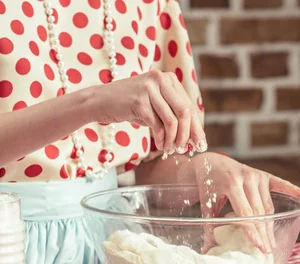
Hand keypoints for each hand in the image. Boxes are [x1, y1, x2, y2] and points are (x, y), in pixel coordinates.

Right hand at [88, 70, 205, 153]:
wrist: (99, 101)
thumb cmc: (128, 105)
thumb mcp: (153, 104)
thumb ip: (171, 113)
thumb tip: (193, 137)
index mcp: (168, 79)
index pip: (189, 105)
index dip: (196, 127)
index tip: (200, 144)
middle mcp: (160, 79)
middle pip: (185, 112)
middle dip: (188, 134)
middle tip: (185, 149)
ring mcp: (149, 89)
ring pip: (172, 120)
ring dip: (174, 139)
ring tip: (170, 149)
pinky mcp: (139, 101)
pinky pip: (157, 125)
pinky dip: (161, 138)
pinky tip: (160, 145)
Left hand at [191, 153, 299, 252]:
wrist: (212, 162)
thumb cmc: (208, 185)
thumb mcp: (206, 203)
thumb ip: (209, 224)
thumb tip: (207, 249)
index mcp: (231, 184)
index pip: (245, 212)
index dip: (252, 230)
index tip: (258, 245)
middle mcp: (247, 178)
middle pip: (259, 211)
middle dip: (263, 233)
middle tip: (267, 251)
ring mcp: (257, 175)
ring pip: (268, 205)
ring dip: (270, 224)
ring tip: (272, 242)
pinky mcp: (263, 174)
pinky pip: (279, 184)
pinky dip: (289, 189)